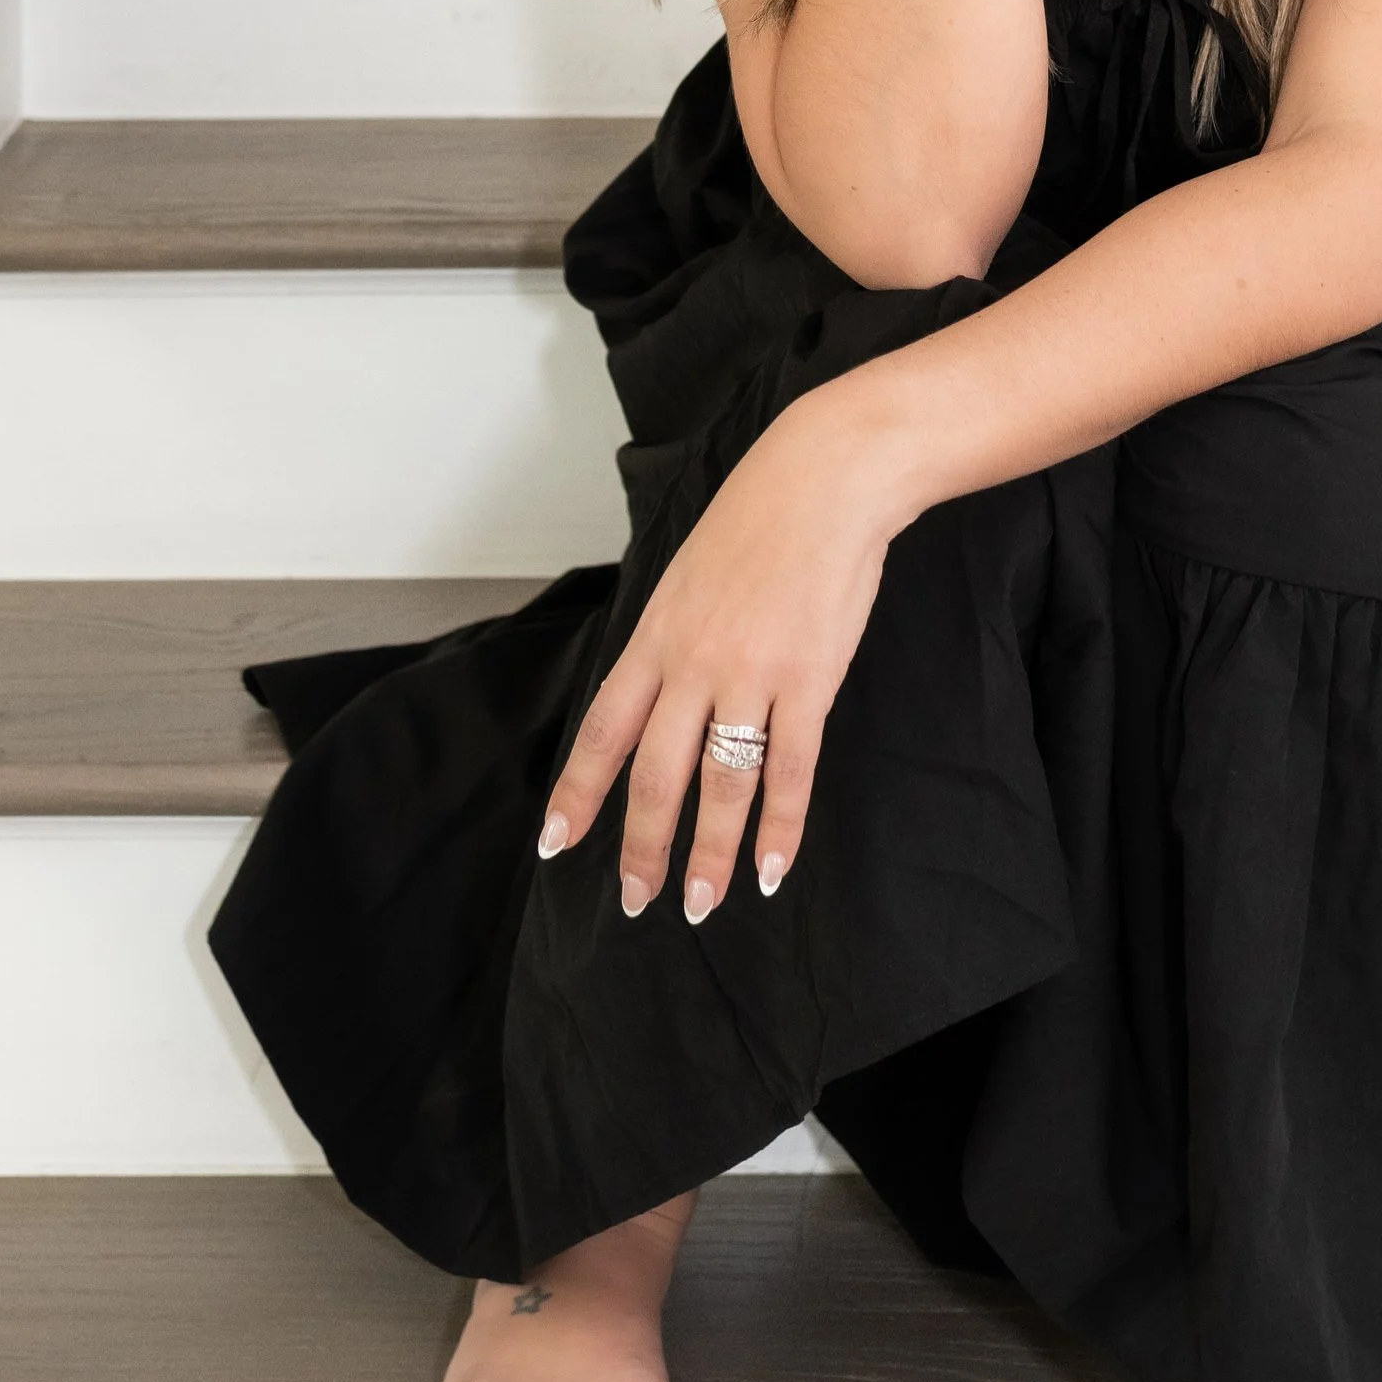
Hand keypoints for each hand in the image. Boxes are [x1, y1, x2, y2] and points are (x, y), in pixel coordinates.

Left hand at [536, 399, 893, 921]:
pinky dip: (781, 827)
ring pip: (721, 784)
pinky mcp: (809, 680)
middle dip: (643, 846)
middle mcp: (693, 663)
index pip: (604, 731)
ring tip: (703, 902)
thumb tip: (652, 703)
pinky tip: (771, 868)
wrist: (824, 479)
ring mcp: (752, 674)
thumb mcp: (686, 577)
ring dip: (710, 853)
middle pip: (656, 773)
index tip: (557, 844)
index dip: (578, 794)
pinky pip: (791, 771)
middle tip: (639, 899)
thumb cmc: (758, 524)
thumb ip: (669, 643)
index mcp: (656, 637)